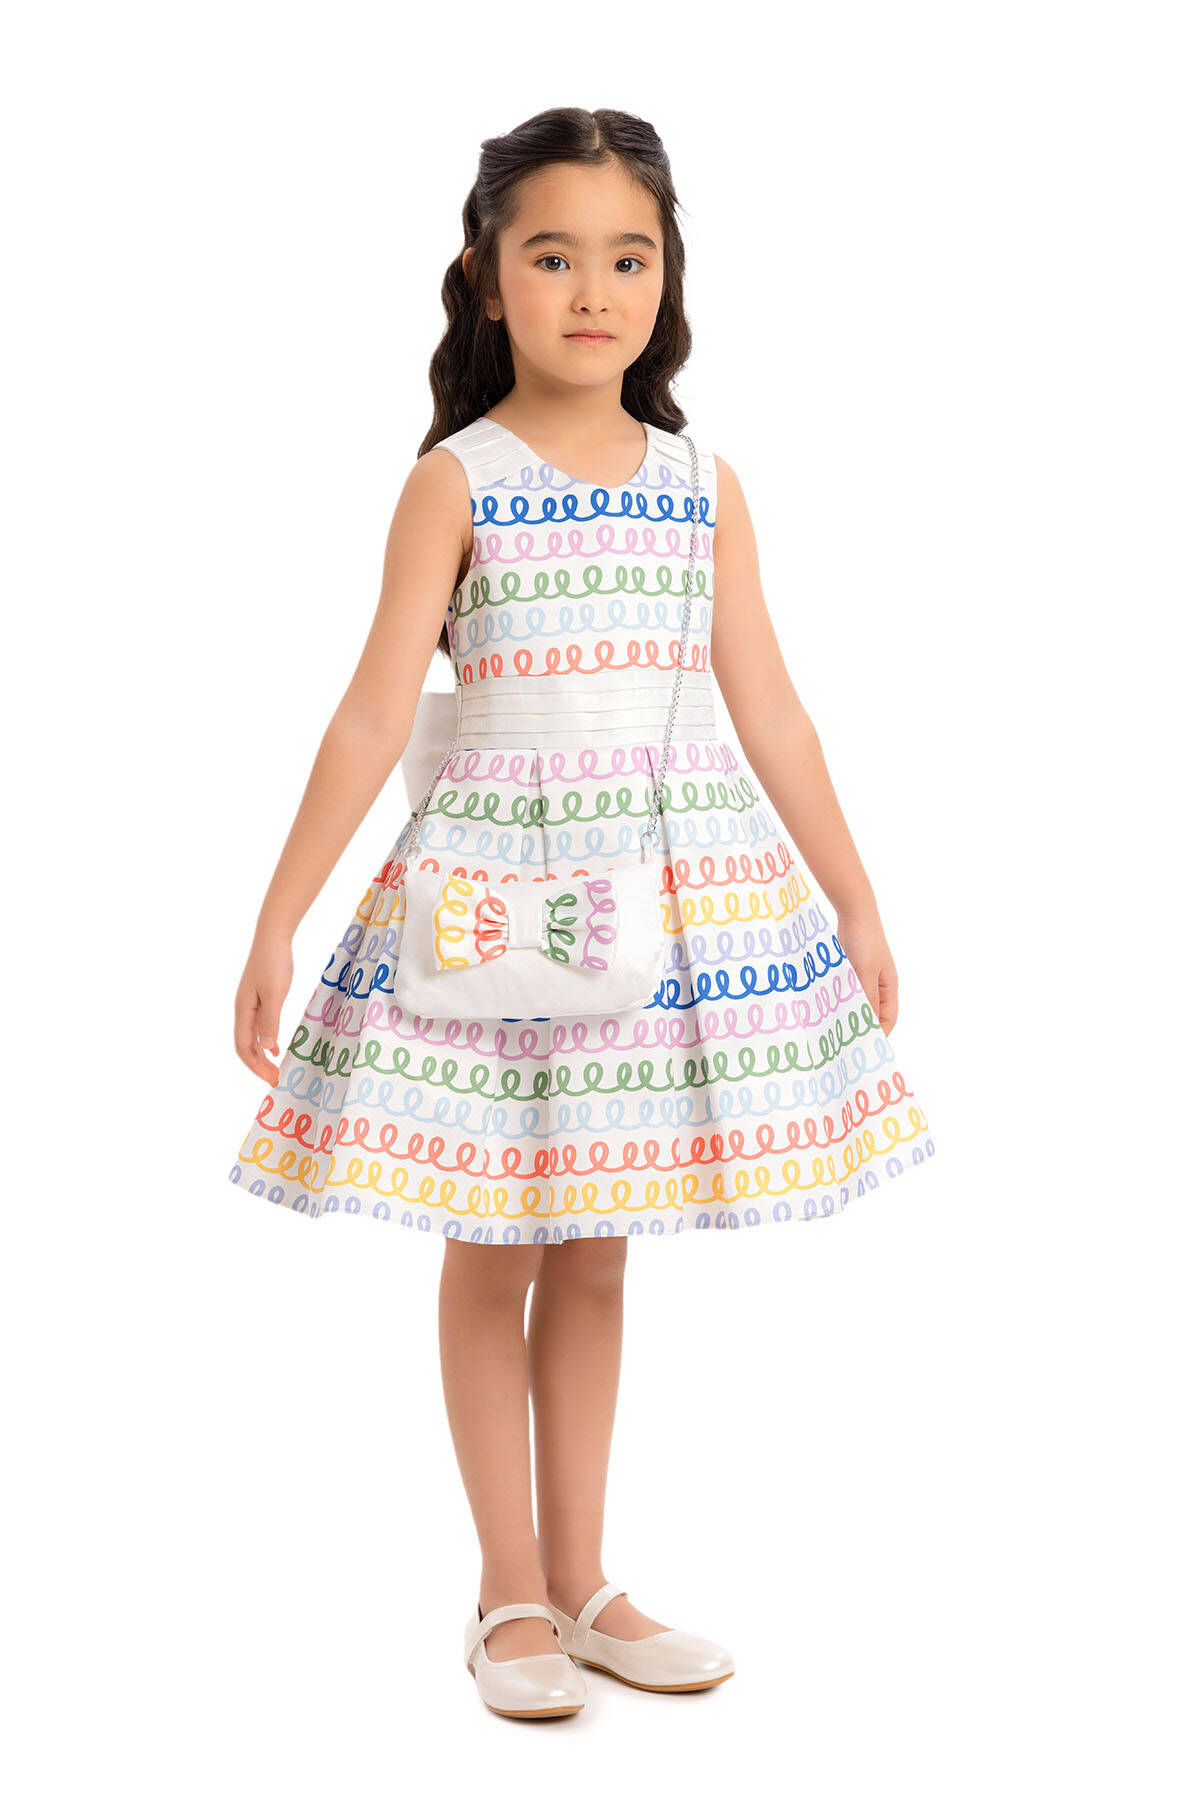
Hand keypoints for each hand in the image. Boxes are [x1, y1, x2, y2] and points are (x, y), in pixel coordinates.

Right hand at [234, 932, 293, 1084]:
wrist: (272, 937)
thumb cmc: (274, 963)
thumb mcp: (275, 994)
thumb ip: (270, 1021)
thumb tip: (265, 1049)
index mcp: (243, 1011)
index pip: (243, 1047)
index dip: (255, 1067)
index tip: (271, 1080)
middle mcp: (242, 1010)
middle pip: (245, 1046)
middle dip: (258, 1066)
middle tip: (276, 1080)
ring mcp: (249, 1004)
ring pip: (251, 1037)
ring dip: (261, 1055)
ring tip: (275, 1069)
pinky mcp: (259, 998)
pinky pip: (258, 1026)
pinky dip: (265, 1041)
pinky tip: (275, 1048)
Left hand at [834, 906, 897, 1035]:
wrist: (853, 912)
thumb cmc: (864, 941)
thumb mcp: (864, 972)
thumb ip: (866, 998)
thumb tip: (867, 1024)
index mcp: (889, 987)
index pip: (888, 1019)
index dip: (879, 1034)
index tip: (862, 1049)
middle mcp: (879, 985)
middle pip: (872, 1013)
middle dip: (860, 1027)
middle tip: (842, 1044)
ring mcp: (864, 977)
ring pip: (856, 1002)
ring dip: (847, 1014)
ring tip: (831, 1030)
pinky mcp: (850, 970)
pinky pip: (845, 991)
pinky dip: (838, 1000)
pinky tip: (824, 1008)